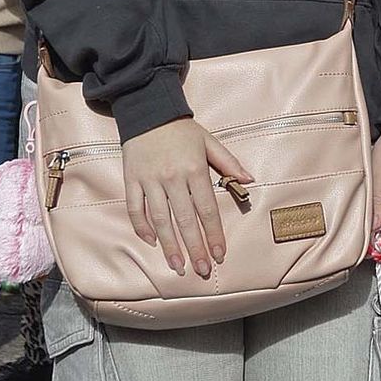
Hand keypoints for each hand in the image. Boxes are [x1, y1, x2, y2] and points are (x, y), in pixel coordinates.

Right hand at [121, 117, 252, 277]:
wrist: (147, 110)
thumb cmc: (181, 129)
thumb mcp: (209, 141)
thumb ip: (228, 163)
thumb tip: (248, 181)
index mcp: (195, 169)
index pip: (207, 209)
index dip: (214, 234)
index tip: (219, 255)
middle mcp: (172, 178)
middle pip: (185, 220)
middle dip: (195, 248)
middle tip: (201, 270)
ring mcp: (150, 180)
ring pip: (160, 219)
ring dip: (169, 245)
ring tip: (178, 266)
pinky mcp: (132, 180)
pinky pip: (135, 208)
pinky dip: (142, 227)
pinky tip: (152, 242)